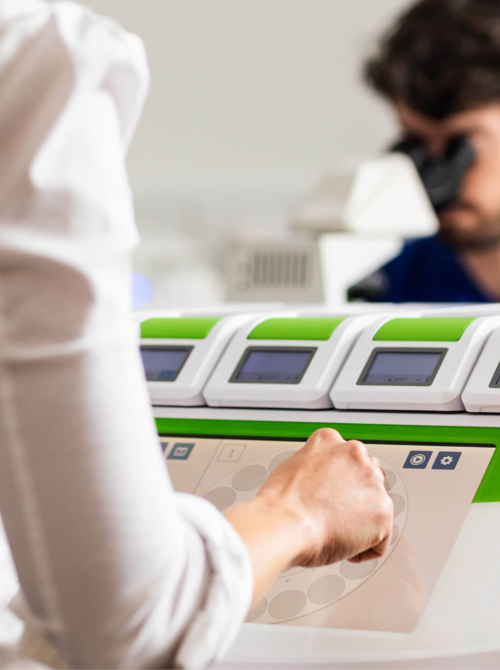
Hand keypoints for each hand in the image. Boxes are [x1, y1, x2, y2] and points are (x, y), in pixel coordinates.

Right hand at [256, 428, 392, 567]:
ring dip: (361, 522)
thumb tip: (318, 483)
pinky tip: (344, 548)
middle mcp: (354, 454)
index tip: (331, 494)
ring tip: (336, 532)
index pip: (346, 457)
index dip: (338, 481)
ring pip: (376, 506)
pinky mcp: (382, 510)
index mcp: (329, 440)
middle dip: (356, 497)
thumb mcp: (292, 467)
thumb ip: (314, 468)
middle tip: (334, 516)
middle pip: (367, 477)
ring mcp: (371, 481)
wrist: (285, 523)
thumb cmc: (281, 505)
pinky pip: (381, 539)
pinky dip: (364, 549)